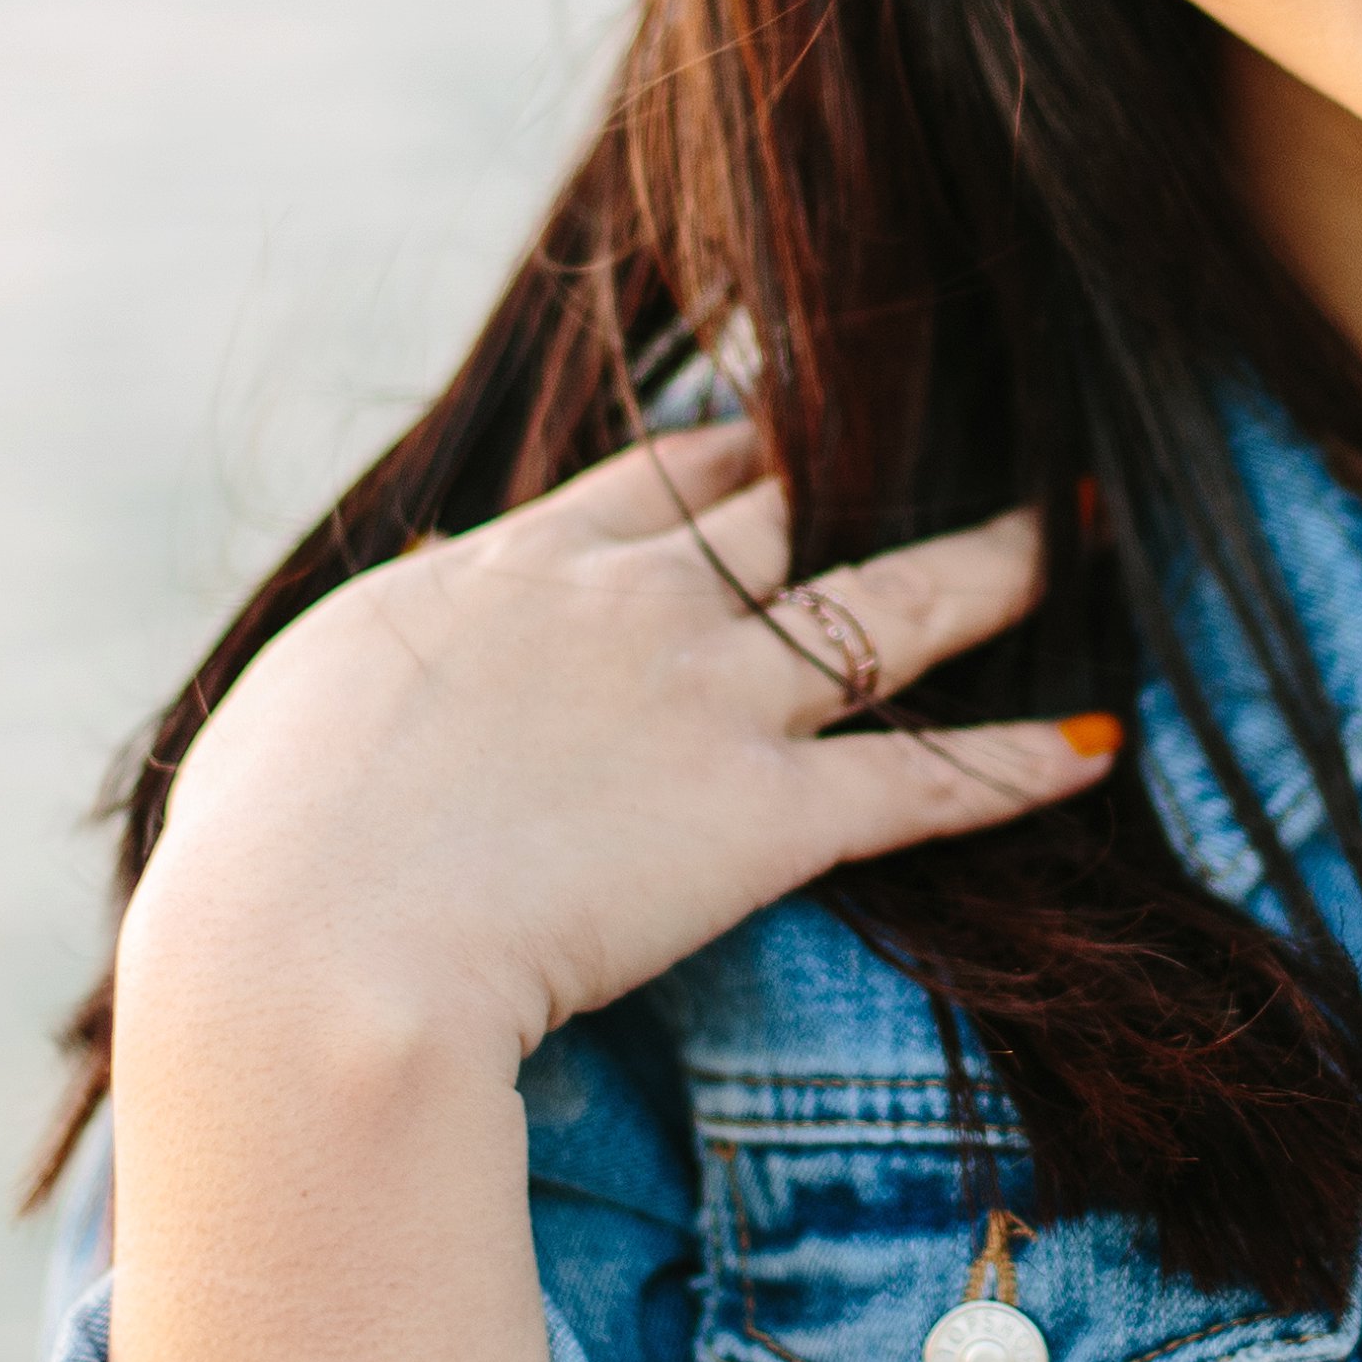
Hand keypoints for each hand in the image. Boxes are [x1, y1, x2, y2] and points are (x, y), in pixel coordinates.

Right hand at [118, 425, 1115, 1073]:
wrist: (310, 953)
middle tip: (958, 412)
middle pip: (780, 504)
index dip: (734, 438)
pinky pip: (917, 782)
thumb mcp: (303, 715)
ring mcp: (699, 706)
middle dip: (870, 459)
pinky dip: (1014, 767)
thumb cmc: (264, 860)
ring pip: (883, 606)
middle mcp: (620, 609)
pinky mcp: (758, 819)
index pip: (646, 477)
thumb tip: (415, 615)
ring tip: (1079, 529)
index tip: (790, 409)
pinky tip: (1097, 751)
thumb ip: (385, 661)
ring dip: (994, 567)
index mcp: (502, 577)